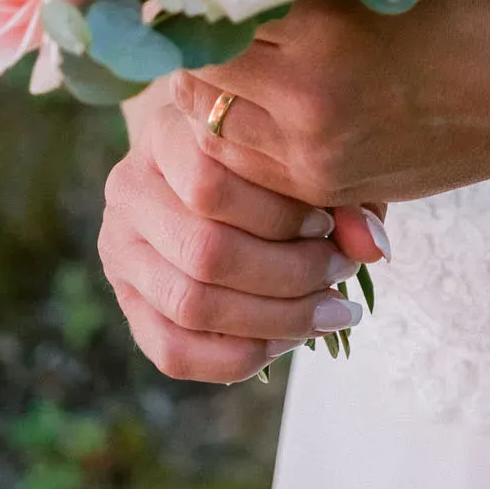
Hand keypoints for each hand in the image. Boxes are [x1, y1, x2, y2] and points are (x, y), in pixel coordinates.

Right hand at [99, 80, 387, 381]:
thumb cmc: (266, 153)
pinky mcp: (127, 303)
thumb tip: (370, 246)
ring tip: (331, 311)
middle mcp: (129, 188)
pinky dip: (240, 356)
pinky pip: (173, 352)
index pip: (208, 181)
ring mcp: (119, 248)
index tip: (328, 221)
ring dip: (273, 319)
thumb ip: (342, 192)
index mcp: (166, 132)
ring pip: (192, 305)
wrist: (208, 162)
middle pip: (204, 251)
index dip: (277, 213)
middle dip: (287, 274)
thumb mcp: (302, 154)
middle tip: (342, 273)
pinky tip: (290, 339)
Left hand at [172, 0, 489, 210]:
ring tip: (218, 58)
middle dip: (194, 37)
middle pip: (202, 63)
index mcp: (328, 19)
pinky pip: (243, 159)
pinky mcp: (322, 183)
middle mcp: (311, 87)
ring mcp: (313, 146)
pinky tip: (251, 101)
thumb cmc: (466, 11)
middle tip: (193, 13)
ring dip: (207, 88)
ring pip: (209, 118)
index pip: (218, 0)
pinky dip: (234, 130)